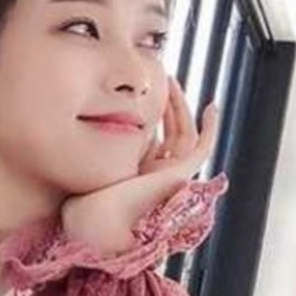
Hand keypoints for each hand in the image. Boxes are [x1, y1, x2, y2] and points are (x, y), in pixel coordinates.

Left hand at [60, 76, 219, 256]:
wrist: (95, 215)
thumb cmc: (85, 196)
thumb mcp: (94, 163)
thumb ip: (101, 146)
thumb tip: (93, 115)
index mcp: (139, 175)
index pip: (154, 140)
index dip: (153, 115)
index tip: (144, 94)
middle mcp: (157, 176)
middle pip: (172, 134)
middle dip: (169, 106)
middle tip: (163, 80)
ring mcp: (170, 176)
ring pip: (186, 135)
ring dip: (182, 108)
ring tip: (171, 82)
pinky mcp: (180, 175)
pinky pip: (202, 148)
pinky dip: (210, 128)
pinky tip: (210, 107)